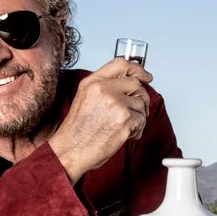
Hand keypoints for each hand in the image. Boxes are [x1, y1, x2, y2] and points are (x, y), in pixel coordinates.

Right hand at [49, 57, 151, 182]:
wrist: (70, 150)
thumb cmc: (77, 129)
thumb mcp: (84, 98)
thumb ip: (104, 86)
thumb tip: (129, 82)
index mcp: (93, 83)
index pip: (121, 64)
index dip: (138, 69)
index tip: (145, 76)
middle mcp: (104, 90)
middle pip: (136, 84)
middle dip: (142, 98)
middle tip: (138, 110)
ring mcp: (115, 104)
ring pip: (141, 104)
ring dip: (138, 117)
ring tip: (125, 126)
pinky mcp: (124, 120)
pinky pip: (141, 120)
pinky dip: (137, 129)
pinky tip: (125, 135)